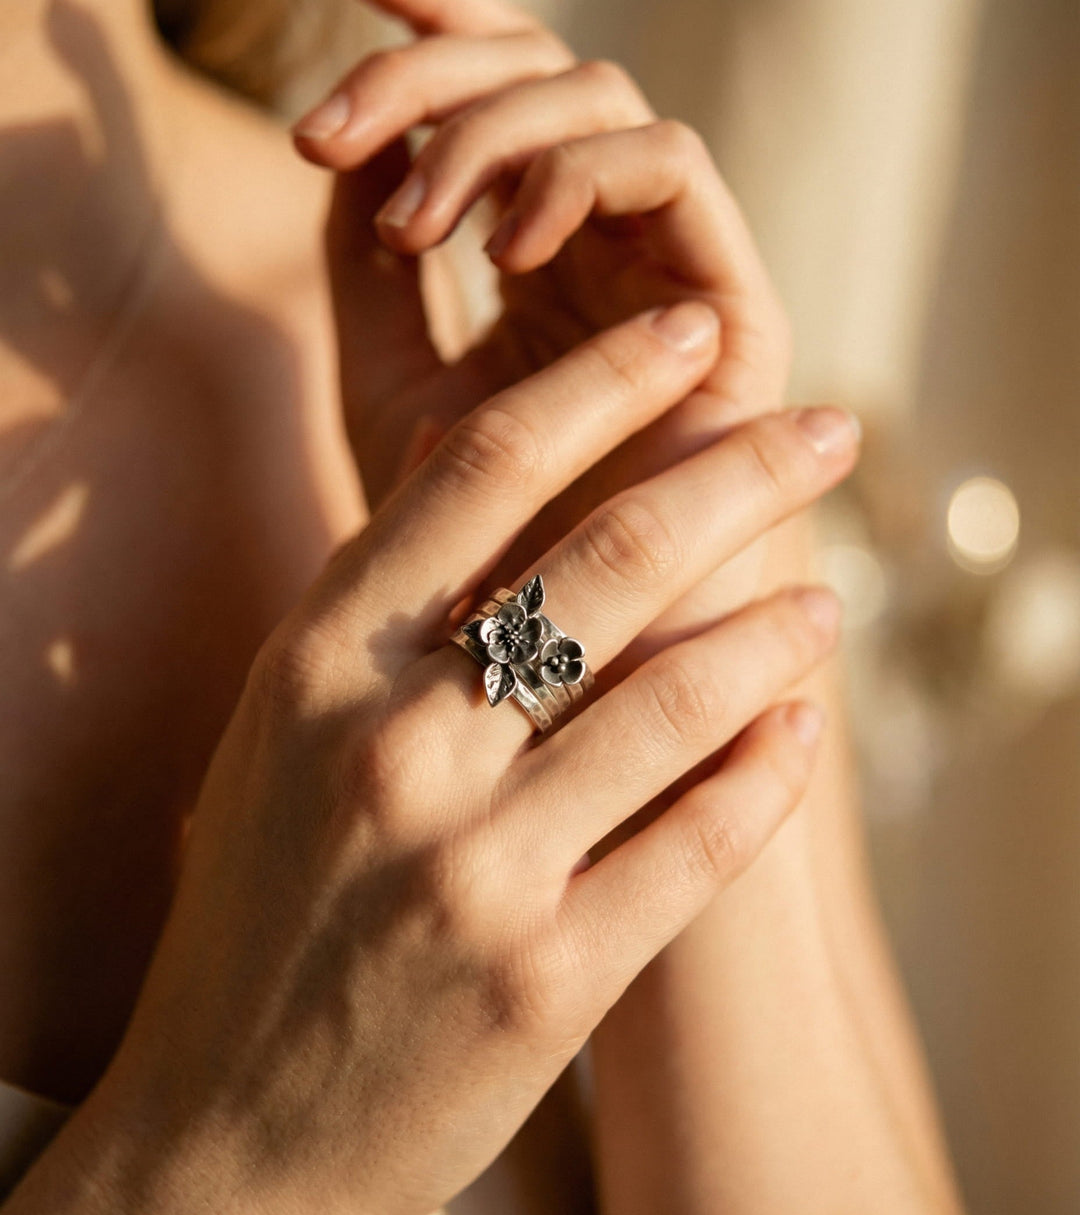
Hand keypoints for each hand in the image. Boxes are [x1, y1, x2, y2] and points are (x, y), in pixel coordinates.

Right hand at [91, 306, 856, 1214]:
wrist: (224, 1140)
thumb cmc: (257, 920)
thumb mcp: (274, 735)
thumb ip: (370, 600)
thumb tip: (453, 444)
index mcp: (315, 666)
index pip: (483, 470)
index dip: (605, 383)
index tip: (690, 338)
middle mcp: (392, 750)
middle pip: (611, 560)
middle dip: (742, 473)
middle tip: (829, 432)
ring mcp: (473, 871)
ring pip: (676, 699)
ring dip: (776, 631)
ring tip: (824, 595)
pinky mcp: (547, 981)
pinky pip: (696, 845)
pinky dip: (767, 776)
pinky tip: (803, 730)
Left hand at [292, 0, 788, 546]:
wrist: (559, 665)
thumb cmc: (471, 545)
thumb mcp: (388, 382)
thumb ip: (368, 265)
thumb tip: (354, 144)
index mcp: (540, 256)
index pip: (497, 98)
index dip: (429, 30)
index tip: (339, 10)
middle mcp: (611, 247)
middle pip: (544, 74)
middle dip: (427, 79)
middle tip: (327, 142)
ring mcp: (670, 270)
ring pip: (604, 102)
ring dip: (490, 135)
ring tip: (416, 232)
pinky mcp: (732, 308)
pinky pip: (671, 171)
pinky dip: (578, 176)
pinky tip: (502, 249)